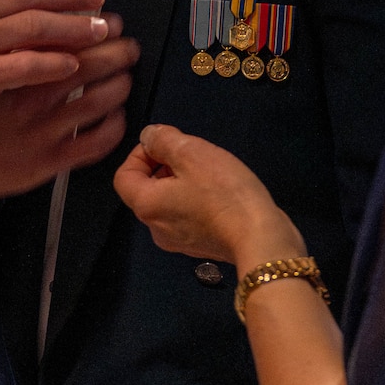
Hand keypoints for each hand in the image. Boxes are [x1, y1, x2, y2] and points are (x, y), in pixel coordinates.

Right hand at [0, 30, 139, 234]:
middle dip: (117, 50)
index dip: (93, 26)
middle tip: (129, 45)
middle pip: (86, 65)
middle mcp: (29, 99)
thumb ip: (25, 46)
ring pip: (97, 101)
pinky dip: (116, 124)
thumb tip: (64, 15)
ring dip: (120, 84)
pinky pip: (97, 141)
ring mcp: (42, 131)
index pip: (61, 37)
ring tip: (125, 76)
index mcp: (14, 70)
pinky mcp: (53, 159)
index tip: (110, 20)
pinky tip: (116, 114)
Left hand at [113, 124, 301, 267]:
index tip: (167, 145)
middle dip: (164, 167)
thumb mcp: (191, 152)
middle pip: (146, 190)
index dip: (139, 154)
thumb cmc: (223, 193)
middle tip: (193, 156)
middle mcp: (155, 228)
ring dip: (182, 183)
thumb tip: (149, 138)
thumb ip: (163, 140)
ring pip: (168, 203)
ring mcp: (178, 242)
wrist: (261, 238)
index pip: (123, 176)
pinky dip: (196, 201)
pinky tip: (221, 194)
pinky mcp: (200, 247)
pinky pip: (187, 217)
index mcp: (146, 206)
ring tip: (211, 173)